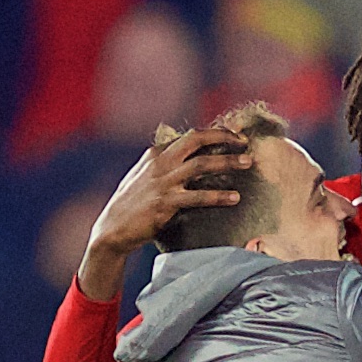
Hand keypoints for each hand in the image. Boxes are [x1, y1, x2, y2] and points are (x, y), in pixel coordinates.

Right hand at [78, 128, 251, 299]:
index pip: (190, 136)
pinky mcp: (166, 203)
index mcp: (156, 153)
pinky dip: (219, 196)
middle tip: (245, 142)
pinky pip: (198, 197)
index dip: (216, 132)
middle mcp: (160, 163)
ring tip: (249, 163)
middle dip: (224, 137)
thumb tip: (191, 158)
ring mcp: (163, 182)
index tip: (236, 133)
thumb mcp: (146, 176)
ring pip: (201, 164)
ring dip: (228, 162)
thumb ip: (166, 164)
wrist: (112, 229)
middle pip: (196, 140)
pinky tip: (235, 198)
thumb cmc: (133, 204)